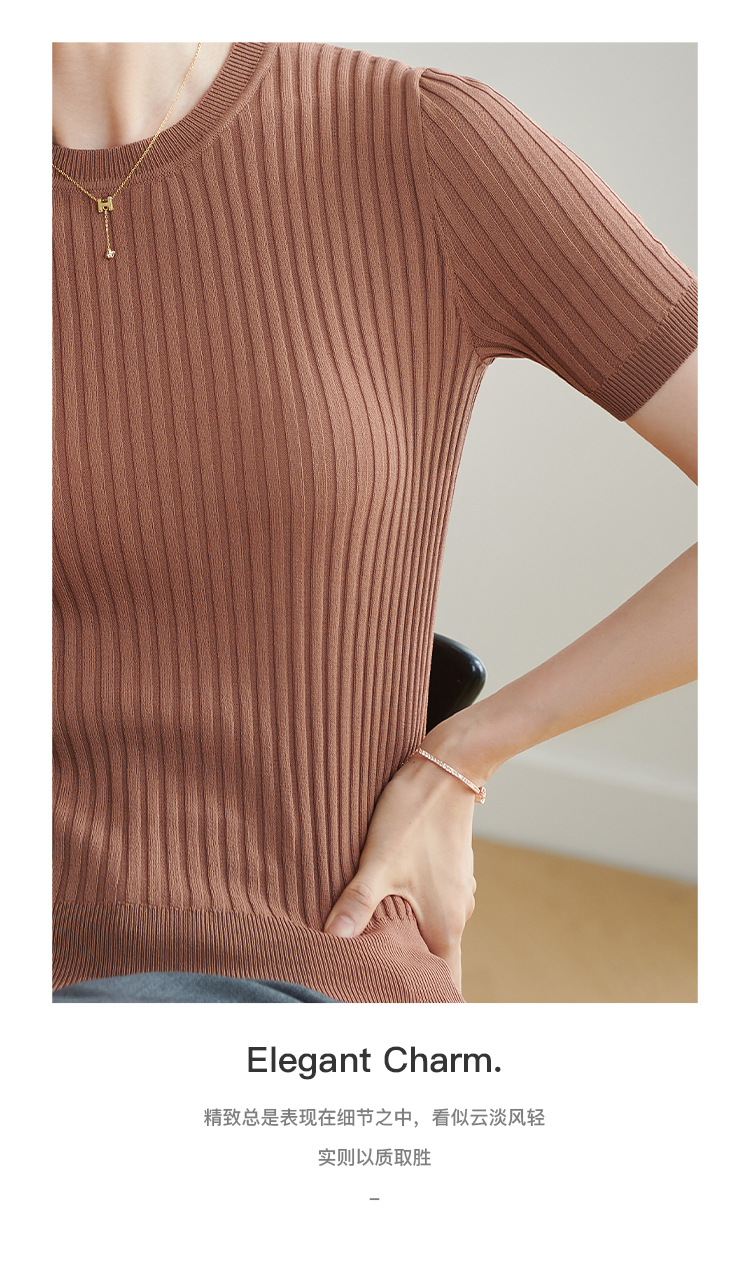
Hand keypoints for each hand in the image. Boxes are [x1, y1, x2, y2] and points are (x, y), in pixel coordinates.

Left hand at [323, 743, 478, 991]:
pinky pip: (431, 910)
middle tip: (371, 987)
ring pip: (431, 935)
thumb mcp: (378, 862)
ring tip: (372, 952)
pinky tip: (386, 909)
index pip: (441, 986)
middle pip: (434, 964)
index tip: (396, 1014)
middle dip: (407, 977)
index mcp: (444, 925)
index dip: (421, 1005)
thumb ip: (356, 904)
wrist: (446, 768)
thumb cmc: (414, 815)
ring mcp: (456, 894)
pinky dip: (412, 918)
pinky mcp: (449, 874)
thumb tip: (331, 941)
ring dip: (407, 945)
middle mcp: (457, 916)